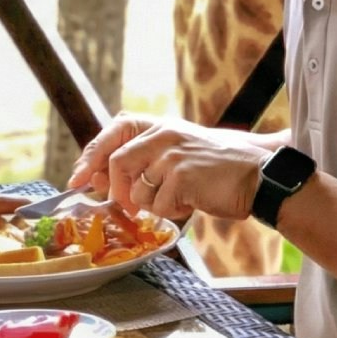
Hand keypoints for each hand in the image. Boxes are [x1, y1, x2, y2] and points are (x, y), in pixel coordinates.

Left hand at [69, 112, 268, 222]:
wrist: (259, 175)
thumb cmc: (218, 167)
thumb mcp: (179, 147)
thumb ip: (144, 156)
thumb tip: (99, 177)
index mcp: (160, 125)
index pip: (114, 131)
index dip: (91, 153)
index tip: (77, 177)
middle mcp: (163, 134)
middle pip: (117, 162)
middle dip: (116, 189)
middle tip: (124, 206)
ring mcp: (171, 154)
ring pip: (138, 190)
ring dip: (152, 203)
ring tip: (178, 197)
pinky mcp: (181, 176)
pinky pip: (159, 206)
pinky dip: (171, 212)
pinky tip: (191, 202)